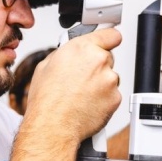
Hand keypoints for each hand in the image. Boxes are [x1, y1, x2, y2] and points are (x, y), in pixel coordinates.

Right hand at [23, 27, 122, 142]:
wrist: (53, 126)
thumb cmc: (47, 100)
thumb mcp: (46, 66)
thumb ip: (65, 54)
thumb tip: (70, 54)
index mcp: (81, 48)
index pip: (110, 34)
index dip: (108, 39)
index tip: (109, 41)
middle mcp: (98, 61)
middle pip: (108, 57)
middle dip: (98, 66)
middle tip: (83, 78)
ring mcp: (109, 79)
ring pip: (110, 78)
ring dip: (101, 84)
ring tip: (82, 95)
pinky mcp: (115, 97)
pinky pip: (112, 95)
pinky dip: (104, 100)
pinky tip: (88, 104)